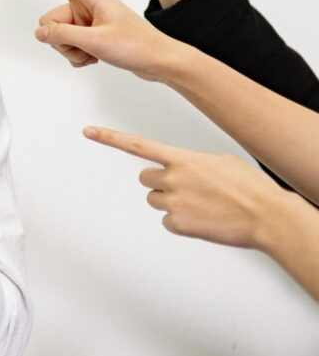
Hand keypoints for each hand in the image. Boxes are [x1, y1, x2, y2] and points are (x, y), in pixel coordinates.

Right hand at [3, 0, 176, 79]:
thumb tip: (40, 32)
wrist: (159, 60)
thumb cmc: (136, 45)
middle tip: (85, 47)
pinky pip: (68, 45)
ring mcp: (87, 19)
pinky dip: (77, 55)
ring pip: (57, 35)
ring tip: (94, 53)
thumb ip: (63, 35)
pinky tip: (95, 58)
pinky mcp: (90, 33)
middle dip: (61, 39)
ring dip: (71, 50)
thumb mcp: (96, 41)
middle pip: (51, 19)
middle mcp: (86, 4)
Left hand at [85, 126, 291, 248]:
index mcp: (183, 159)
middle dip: (161, 183)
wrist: (267, 216)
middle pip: (145, 178)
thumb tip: (183, 168)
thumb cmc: (250, 188)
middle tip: (188, 189)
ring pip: (155, 200)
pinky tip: (204, 220)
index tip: (89, 132)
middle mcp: (172, 178)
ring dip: (171, 202)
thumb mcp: (221, 161)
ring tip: (201, 205)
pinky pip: (168, 221)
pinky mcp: (177, 224)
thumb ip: (193, 162)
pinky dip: (181, 222)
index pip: (138, 145)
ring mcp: (173, 201)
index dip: (110, 138)